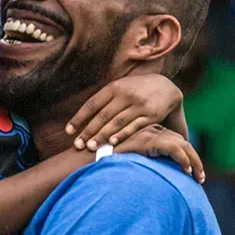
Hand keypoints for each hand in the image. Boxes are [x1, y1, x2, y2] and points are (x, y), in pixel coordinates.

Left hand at [66, 74, 183, 151]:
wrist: (166, 87)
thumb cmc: (136, 90)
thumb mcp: (120, 88)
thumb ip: (104, 101)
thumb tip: (81, 120)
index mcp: (114, 87)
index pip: (92, 104)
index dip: (79, 118)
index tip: (69, 132)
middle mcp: (125, 94)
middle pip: (103, 115)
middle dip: (89, 131)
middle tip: (78, 145)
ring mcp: (138, 104)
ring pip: (117, 122)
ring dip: (102, 136)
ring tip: (91, 147)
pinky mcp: (151, 114)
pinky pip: (134, 126)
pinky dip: (122, 134)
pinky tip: (112, 143)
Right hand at [113, 124, 204, 182]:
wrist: (90, 156)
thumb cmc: (104, 161)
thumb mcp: (127, 159)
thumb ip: (141, 161)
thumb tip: (153, 176)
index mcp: (147, 131)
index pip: (174, 141)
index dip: (186, 156)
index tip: (191, 173)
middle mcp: (150, 128)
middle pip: (181, 141)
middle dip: (194, 159)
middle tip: (200, 178)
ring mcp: (149, 132)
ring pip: (182, 144)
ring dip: (193, 162)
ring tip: (198, 178)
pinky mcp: (147, 139)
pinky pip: (174, 149)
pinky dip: (183, 160)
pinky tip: (187, 172)